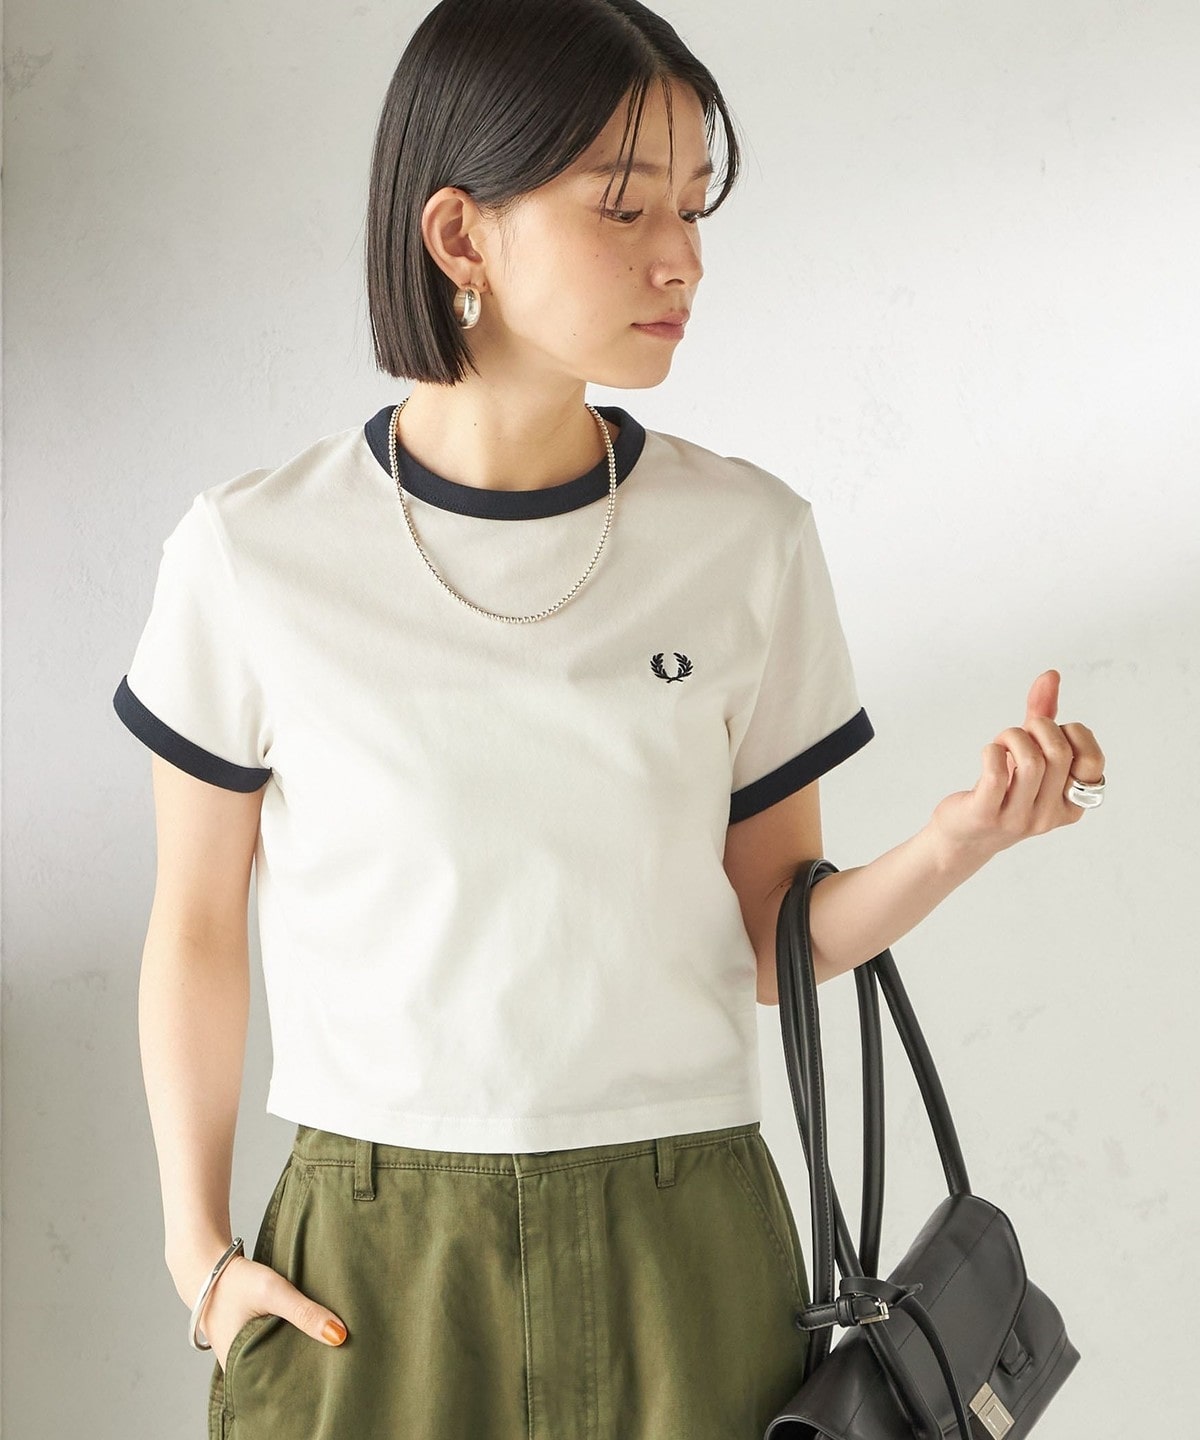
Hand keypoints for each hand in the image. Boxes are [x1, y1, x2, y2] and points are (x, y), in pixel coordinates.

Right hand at [199, 1252, 347, 1373]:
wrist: (209, 1267)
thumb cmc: (237, 1281)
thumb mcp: (272, 1292)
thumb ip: (304, 1312)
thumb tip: (339, 1335)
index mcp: (239, 1366)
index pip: (279, 1383)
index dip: (304, 1376)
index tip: (329, 1368)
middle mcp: (238, 1367)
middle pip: (280, 1373)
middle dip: (303, 1365)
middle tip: (333, 1357)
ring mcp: (241, 1357)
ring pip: (276, 1361)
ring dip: (295, 1353)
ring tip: (323, 1346)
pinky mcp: (246, 1344)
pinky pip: (271, 1349)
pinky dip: (286, 1343)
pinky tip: (305, 1335)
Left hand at [929, 669, 1105, 863]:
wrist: (963, 835)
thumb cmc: (1003, 789)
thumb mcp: (1030, 753)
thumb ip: (1044, 714)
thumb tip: (1051, 675)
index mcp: (1072, 803)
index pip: (1092, 761)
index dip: (1073, 735)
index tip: (1051, 733)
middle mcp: (1050, 815)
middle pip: (1058, 753)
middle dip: (1037, 727)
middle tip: (1019, 732)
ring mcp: (1019, 819)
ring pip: (1030, 761)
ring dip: (1012, 736)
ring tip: (1002, 742)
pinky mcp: (987, 815)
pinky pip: (996, 775)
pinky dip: (992, 751)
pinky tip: (990, 752)